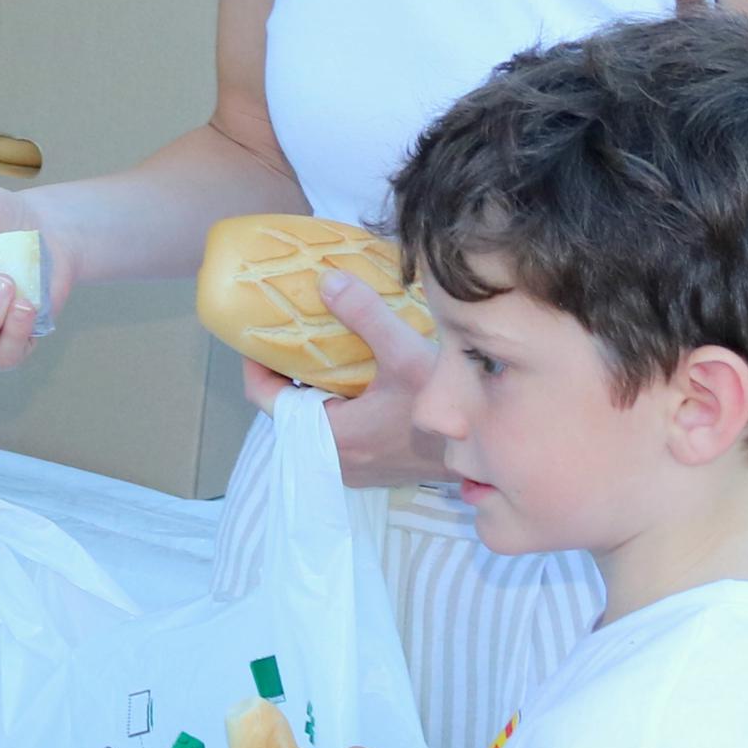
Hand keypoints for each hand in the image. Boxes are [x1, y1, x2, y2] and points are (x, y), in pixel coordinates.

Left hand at [237, 270, 452, 485]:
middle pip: (288, 410)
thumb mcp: (405, 355)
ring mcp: (354, 468)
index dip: (256, 365)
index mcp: (328, 437)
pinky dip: (337, 404)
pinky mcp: (373, 466)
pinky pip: (339, 432)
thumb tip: (326, 280)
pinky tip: (356, 376)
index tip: (259, 334)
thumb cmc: (447, 413)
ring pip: (314, 423)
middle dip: (288, 372)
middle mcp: (334, 460)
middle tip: (294, 333)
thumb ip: (365, 316)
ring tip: (322, 348)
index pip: (265, 400)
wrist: (491, 456)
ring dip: (314, 389)